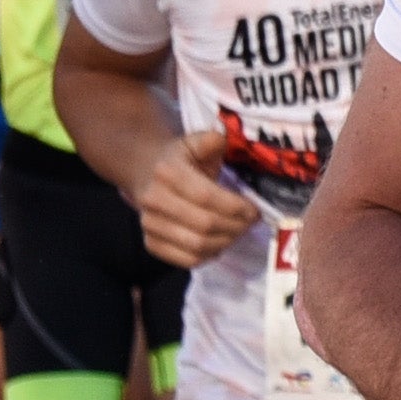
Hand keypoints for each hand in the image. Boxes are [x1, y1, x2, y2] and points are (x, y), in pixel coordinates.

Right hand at [132, 127, 258, 267]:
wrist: (146, 173)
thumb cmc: (181, 159)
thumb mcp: (195, 142)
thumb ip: (210, 140)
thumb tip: (222, 140)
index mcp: (167, 173)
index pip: (206, 196)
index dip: (235, 207)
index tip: (254, 210)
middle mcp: (154, 200)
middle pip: (204, 224)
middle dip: (235, 226)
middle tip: (250, 223)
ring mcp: (149, 224)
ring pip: (196, 245)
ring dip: (225, 242)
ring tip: (238, 232)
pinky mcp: (150, 243)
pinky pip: (185, 259)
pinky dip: (208, 256)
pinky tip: (220, 243)